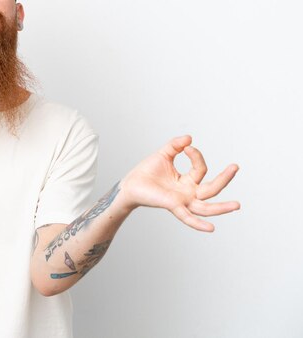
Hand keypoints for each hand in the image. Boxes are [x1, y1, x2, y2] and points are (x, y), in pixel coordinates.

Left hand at [119, 135, 239, 231]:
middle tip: (235, 166)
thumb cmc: (146, 172)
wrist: (130, 184)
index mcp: (188, 181)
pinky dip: (198, 223)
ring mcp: (182, 201)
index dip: (196, 156)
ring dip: (221, 208)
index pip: (201, 169)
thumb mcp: (164, 154)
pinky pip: (187, 217)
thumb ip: (176, 145)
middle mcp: (188, 193)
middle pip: (212, 189)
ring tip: (237, 205)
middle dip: (224, 179)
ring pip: (206, 207)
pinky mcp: (172, 206)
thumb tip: (189, 138)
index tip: (187, 147)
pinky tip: (210, 228)